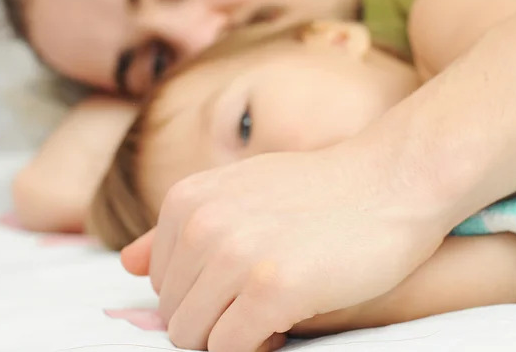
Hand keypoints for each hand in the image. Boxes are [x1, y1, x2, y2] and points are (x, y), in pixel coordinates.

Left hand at [123, 147, 449, 351]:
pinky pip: (228, 349)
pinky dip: (253, 346)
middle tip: (259, 299)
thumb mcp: (237, 192)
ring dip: (231, 334)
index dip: (201, 293)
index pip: (158, 282)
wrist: (388, 180)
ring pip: (192, 336)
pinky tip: (284, 319)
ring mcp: (234, 255)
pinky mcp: (271, 288)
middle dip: (212, 317)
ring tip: (270, 308)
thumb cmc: (315, 191)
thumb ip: (177, 229)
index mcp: (185, 201)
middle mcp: (201, 225)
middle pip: (172, 313)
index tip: (239, 283)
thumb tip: (126, 263)